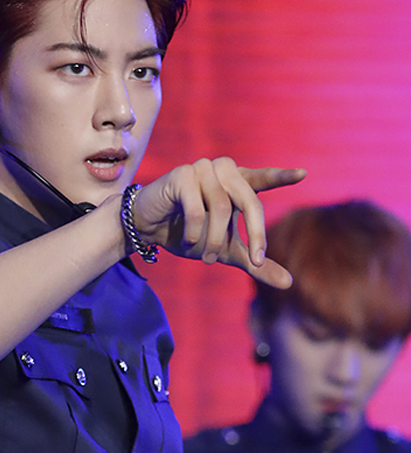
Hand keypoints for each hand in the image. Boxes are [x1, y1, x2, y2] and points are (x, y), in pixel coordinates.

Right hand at [132, 157, 305, 287]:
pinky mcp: (181, 174)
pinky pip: (196, 208)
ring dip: (215, 241)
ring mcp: (202, 169)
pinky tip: (188, 240)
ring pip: (221, 208)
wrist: (148, 229)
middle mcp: (223, 171)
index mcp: (238, 183)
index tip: (304, 175)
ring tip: (206, 258)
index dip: (282, 177)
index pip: (262, 179)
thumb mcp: (227, 252)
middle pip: (250, 201)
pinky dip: (194, 232)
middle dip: (256, 233)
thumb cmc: (190, 234)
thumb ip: (255, 263)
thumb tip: (289, 284)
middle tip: (256, 260)